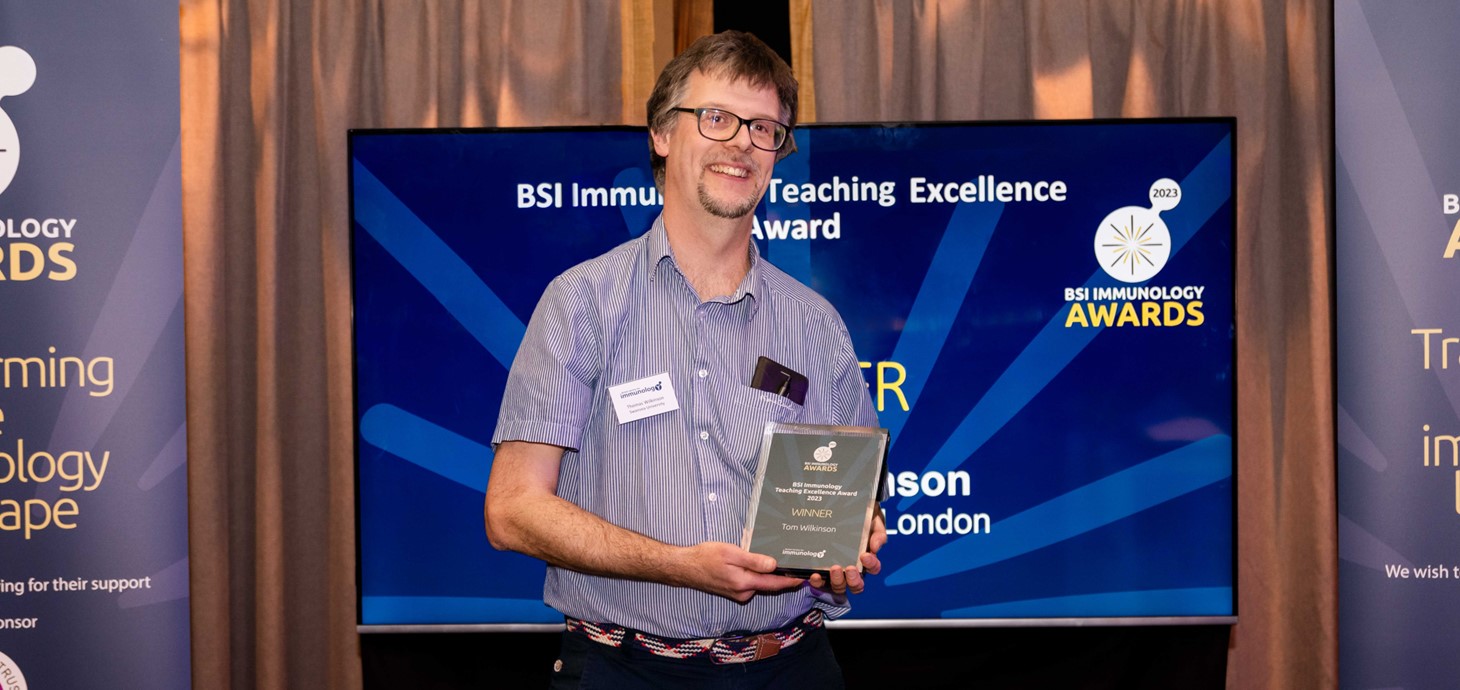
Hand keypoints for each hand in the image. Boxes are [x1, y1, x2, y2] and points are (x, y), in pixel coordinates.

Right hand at [676, 541, 804, 603]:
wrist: (685, 567)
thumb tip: (774, 564)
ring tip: (778, 559)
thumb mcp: (730, 553)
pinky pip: (751, 583)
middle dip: (782, 576)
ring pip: (760, 583)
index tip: (805, 577)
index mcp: (744, 583)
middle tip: (795, 564)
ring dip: (768, 573)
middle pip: (769, 584)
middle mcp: (743, 592)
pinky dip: (757, 574)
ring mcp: (738, 593)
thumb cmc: (705, 557)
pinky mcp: (733, 591)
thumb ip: (753, 560)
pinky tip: (756, 563)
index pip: (774, 583)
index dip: (791, 580)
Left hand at [808, 510, 885, 595]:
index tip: (865, 556)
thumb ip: (878, 533)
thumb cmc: (860, 518)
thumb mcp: (873, 521)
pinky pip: (820, 582)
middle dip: (854, 580)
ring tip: (834, 568)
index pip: (873, 568)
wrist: (841, 508)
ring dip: (837, 581)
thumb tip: (875, 547)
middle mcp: (852, 569)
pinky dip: (818, 582)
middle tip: (850, 568)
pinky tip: (815, 574)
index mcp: (866, 559)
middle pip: (857, 585)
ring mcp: (836, 572)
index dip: (871, 565)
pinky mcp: (821, 571)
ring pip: (840, 586)